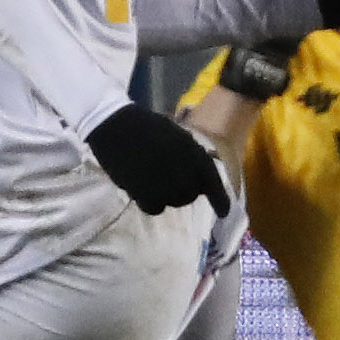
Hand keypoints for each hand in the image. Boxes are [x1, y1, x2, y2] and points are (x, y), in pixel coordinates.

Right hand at [87, 103, 229, 217]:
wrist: (115, 126)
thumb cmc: (148, 126)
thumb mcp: (178, 136)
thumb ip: (192, 158)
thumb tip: (201, 180)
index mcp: (194, 154)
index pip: (212, 183)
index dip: (220, 200)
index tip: (224, 213)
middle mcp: (183, 173)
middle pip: (190, 195)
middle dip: (185, 190)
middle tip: (171, 179)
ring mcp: (164, 185)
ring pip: (173, 202)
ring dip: (167, 195)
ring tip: (154, 179)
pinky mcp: (144, 194)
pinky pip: (155, 208)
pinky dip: (152, 201)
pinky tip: (144, 189)